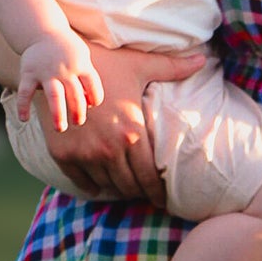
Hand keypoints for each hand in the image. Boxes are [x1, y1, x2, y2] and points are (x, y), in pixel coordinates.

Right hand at [19, 32, 102, 136]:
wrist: (43, 30)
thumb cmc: (67, 49)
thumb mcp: (83, 56)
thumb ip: (87, 78)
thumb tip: (90, 104)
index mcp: (80, 64)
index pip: (93, 85)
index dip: (95, 97)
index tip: (91, 105)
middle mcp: (64, 69)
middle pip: (75, 94)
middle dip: (78, 111)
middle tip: (78, 123)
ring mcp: (46, 71)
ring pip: (54, 95)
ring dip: (58, 113)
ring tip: (60, 129)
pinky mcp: (29, 73)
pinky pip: (25, 91)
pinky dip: (23, 105)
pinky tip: (24, 119)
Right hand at [43, 44, 201, 202]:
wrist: (59, 63)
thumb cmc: (105, 62)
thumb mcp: (139, 65)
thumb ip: (172, 67)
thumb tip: (203, 60)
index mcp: (132, 133)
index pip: (150, 176)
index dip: (157, 192)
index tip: (162, 200)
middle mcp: (109, 149)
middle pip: (130, 185)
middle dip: (139, 192)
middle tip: (144, 195)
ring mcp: (85, 153)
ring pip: (108, 185)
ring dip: (118, 189)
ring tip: (126, 188)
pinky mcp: (63, 154)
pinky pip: (82, 182)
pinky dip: (92, 186)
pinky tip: (99, 183)